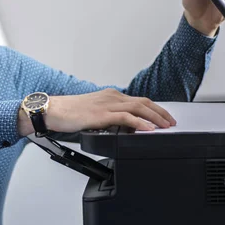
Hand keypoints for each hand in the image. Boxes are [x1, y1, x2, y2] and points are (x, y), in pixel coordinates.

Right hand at [17, 88, 175, 135]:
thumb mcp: (93, 113)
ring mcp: (107, 104)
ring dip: (155, 117)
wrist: (52, 111)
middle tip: (172, 122)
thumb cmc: (68, 113)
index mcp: (110, 96)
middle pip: (143, 102)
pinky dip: (140, 123)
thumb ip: (108, 118)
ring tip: (166, 126)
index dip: (154, 109)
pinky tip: (148, 129)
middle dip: (160, 112)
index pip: (138, 100)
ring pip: (138, 108)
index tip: (164, 117)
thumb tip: (122, 128)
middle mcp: (111, 97)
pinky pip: (126, 118)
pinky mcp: (102, 114)